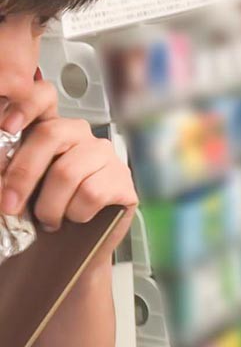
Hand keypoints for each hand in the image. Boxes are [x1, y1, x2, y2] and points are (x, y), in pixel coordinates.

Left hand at [0, 80, 137, 255]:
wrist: (78, 249)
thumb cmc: (48, 214)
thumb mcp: (22, 189)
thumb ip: (10, 171)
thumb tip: (0, 167)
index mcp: (52, 130)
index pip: (44, 97)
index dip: (25, 105)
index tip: (7, 127)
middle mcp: (82, 136)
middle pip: (50, 135)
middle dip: (23, 175)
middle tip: (10, 205)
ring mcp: (106, 156)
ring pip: (67, 172)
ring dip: (50, 206)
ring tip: (49, 220)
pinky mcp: (123, 180)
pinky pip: (91, 193)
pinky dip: (76, 213)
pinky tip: (76, 218)